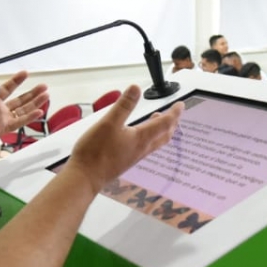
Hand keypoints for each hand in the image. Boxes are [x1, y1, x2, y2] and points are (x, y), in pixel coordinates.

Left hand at [0, 68, 47, 153]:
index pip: (6, 88)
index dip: (16, 81)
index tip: (25, 73)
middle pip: (19, 99)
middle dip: (32, 93)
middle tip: (44, 86)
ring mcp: (0, 118)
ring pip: (23, 110)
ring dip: (35, 103)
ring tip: (46, 95)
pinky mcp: (1, 127)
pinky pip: (18, 122)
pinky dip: (29, 117)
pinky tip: (40, 111)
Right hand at [64, 85, 182, 192]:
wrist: (86, 177)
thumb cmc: (96, 152)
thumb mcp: (109, 123)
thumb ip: (124, 105)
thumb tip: (136, 89)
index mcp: (141, 138)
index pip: (165, 123)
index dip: (174, 113)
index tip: (180, 105)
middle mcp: (141, 149)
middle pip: (164, 135)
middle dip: (171, 123)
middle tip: (174, 113)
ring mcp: (134, 156)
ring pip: (155, 142)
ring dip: (161, 131)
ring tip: (158, 120)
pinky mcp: (126, 161)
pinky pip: (145, 148)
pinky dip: (150, 138)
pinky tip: (139, 136)